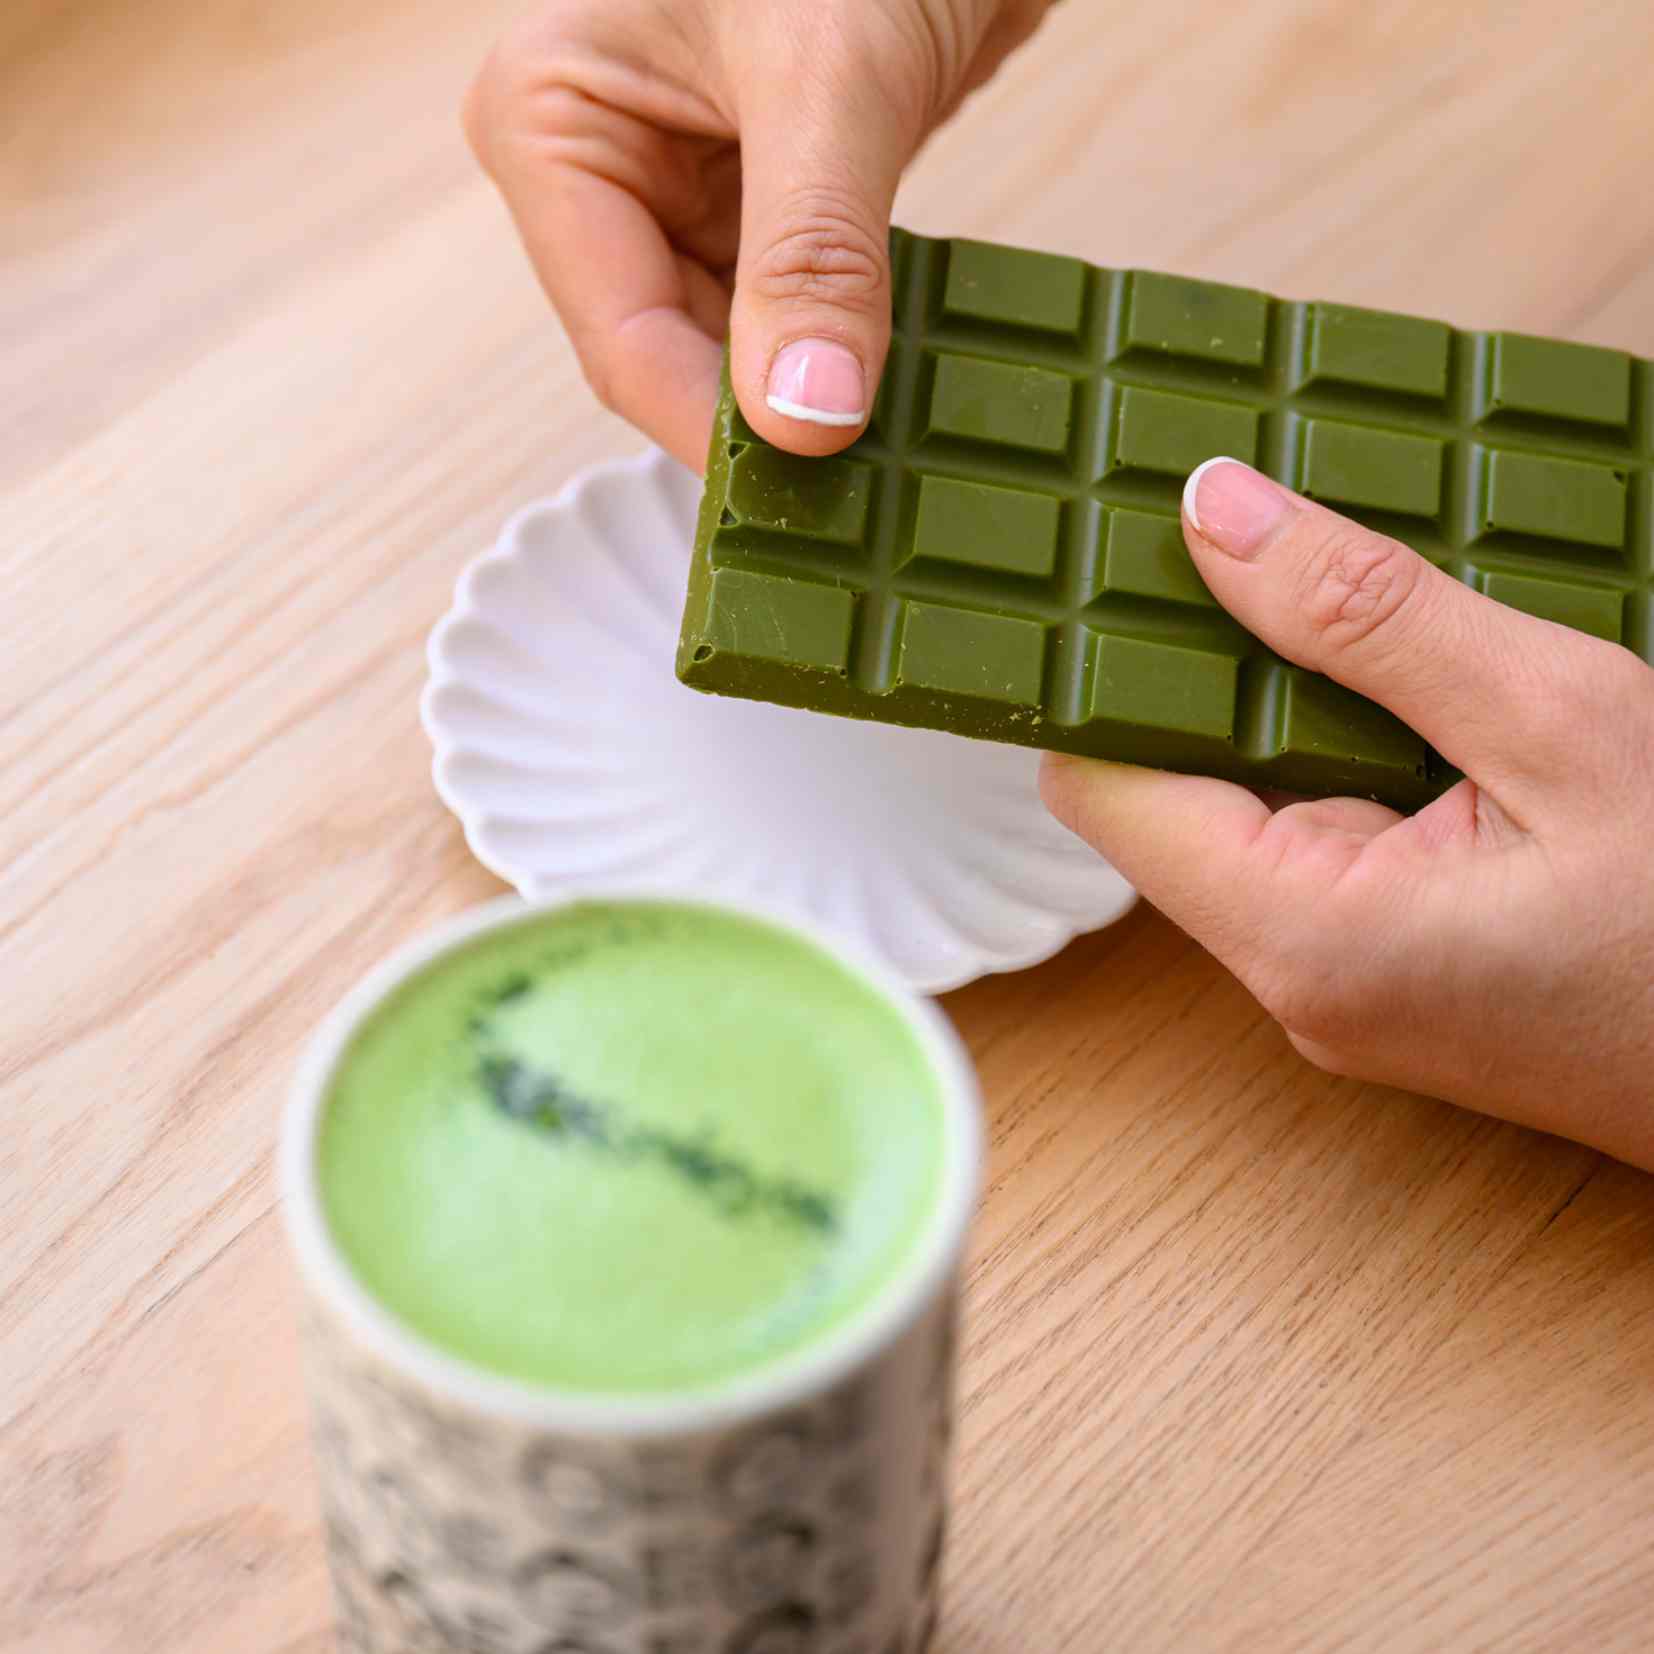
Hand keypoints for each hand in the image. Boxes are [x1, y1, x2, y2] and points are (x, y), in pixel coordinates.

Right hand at [464, 0, 1053, 470]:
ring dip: (810, 397)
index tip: (805, 495)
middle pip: (673, 354)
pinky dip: (844, 353)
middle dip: (764, 422)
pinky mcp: (761, 199)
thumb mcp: (830, 79)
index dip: (712, 428)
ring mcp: (684, 187)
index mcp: (555, 124)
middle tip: (855, 501)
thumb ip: (813, 253)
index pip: (622, 337)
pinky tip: (898, 391)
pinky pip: (793, 311)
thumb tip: (804, 422)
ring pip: (737, 347)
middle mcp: (604, 167)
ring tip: (887, 458)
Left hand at [1041, 459, 1653, 1167]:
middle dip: (1211, 673)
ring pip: (1242, 814)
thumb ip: (1371, 619)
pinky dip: (1344, 762)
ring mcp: (1332, 983)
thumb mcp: (1559, 726)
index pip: (1101, 784)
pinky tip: (1413, 705)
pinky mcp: (1379, 971)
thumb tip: (1215, 515)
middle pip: (1166, 794)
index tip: (1139, 562)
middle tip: (1274, 550)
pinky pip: (1313, 846)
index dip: (1106, 670)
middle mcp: (1289, 977)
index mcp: (1301, 935)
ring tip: (1358, 615)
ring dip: (1288, 713)